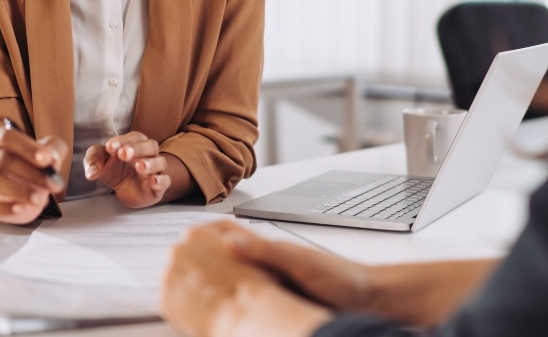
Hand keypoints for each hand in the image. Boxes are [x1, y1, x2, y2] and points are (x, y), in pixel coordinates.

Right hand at [0, 127, 67, 223]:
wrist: (31, 195)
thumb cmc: (35, 168)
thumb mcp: (50, 154)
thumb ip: (54, 149)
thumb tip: (52, 157)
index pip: (6, 136)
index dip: (26, 147)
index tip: (47, 159)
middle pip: (1, 159)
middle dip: (30, 172)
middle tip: (52, 182)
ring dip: (19, 190)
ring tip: (40, 198)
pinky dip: (4, 208)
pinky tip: (21, 208)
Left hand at [84, 131, 172, 208]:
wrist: (124, 190)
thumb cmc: (114, 170)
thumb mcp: (99, 162)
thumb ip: (93, 162)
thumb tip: (91, 173)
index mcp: (134, 144)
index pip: (134, 137)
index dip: (123, 140)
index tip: (110, 147)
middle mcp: (147, 155)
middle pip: (150, 145)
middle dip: (137, 148)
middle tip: (124, 153)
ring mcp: (154, 170)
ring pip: (160, 162)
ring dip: (151, 163)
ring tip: (140, 166)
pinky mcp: (158, 187)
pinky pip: (165, 181)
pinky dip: (161, 180)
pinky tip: (153, 181)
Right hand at [161, 223, 331, 336]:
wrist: (371, 300)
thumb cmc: (342, 277)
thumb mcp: (299, 262)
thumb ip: (265, 251)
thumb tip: (228, 240)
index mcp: (271, 250)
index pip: (231, 235)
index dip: (207, 235)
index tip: (182, 238)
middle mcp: (270, 265)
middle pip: (228, 261)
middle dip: (204, 263)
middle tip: (176, 267)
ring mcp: (275, 285)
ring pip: (237, 282)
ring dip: (217, 284)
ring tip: (191, 289)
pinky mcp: (282, 304)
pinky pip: (251, 302)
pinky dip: (235, 305)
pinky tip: (226, 312)